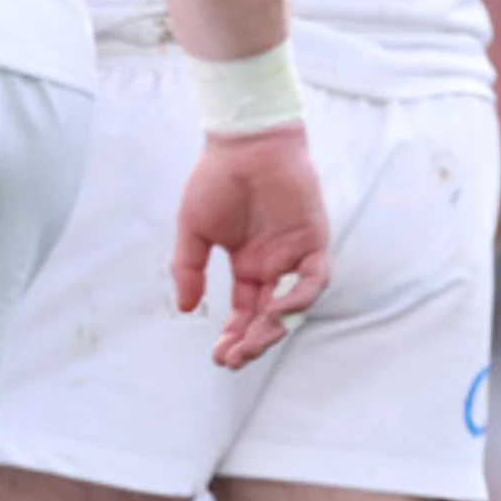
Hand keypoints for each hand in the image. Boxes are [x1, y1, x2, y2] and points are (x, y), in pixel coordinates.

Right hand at [173, 121, 330, 367]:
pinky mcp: (313, 238)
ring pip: (294, 304)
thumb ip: (189, 268)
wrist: (242, 141)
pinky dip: (299, 297)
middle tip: (235, 359)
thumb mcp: (194, 230)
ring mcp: (295, 253)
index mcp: (249, 265)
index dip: (235, 337)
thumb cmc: (217, 178)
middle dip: (254, 341)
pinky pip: (314, 278)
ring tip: (251, 342)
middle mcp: (275, 265)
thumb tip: (186, 309)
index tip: (219, 356)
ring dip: (274, 327)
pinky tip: (275, 310)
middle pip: (270, 316)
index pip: (246, 312)